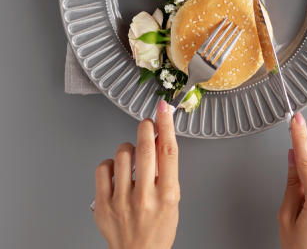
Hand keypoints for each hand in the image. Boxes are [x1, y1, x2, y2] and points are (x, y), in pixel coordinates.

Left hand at [93, 100, 179, 248]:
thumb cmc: (158, 228)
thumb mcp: (173, 199)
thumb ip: (166, 170)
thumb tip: (161, 140)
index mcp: (167, 195)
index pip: (168, 152)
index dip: (166, 126)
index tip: (163, 109)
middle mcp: (145, 196)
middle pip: (144, 150)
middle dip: (145, 128)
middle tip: (146, 123)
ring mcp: (122, 200)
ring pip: (122, 156)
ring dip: (128, 149)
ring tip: (132, 156)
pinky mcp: (103, 205)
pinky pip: (103, 170)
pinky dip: (110, 164)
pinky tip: (116, 169)